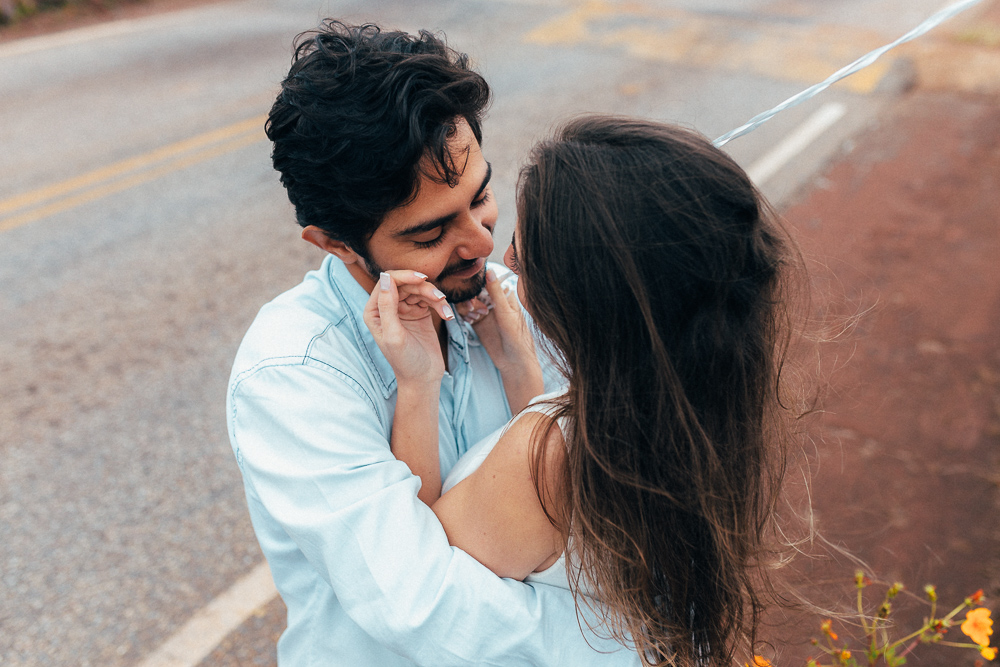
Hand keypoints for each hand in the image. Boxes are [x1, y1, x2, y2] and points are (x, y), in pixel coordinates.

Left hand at [363, 270, 454, 385]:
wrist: (423, 378)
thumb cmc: (404, 361)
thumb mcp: (393, 334)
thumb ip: (387, 306)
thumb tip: (385, 277)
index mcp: (374, 311)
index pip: (387, 281)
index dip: (404, 276)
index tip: (422, 279)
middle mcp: (387, 307)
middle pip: (406, 283)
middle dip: (424, 288)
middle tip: (439, 298)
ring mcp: (404, 309)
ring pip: (420, 289)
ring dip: (435, 297)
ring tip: (445, 311)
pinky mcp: (420, 313)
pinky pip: (430, 299)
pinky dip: (440, 305)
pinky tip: (448, 316)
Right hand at [464, 269, 544, 411]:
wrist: (514, 361)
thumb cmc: (517, 336)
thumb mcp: (505, 312)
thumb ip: (495, 292)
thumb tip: (489, 270)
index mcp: (504, 294)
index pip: (486, 281)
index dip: (476, 283)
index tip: (471, 288)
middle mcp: (493, 301)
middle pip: (473, 290)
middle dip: (469, 297)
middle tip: (472, 307)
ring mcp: (484, 312)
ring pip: (467, 301)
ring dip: (466, 306)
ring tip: (474, 316)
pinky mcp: (477, 323)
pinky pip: (465, 313)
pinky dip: (464, 315)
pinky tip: (470, 321)